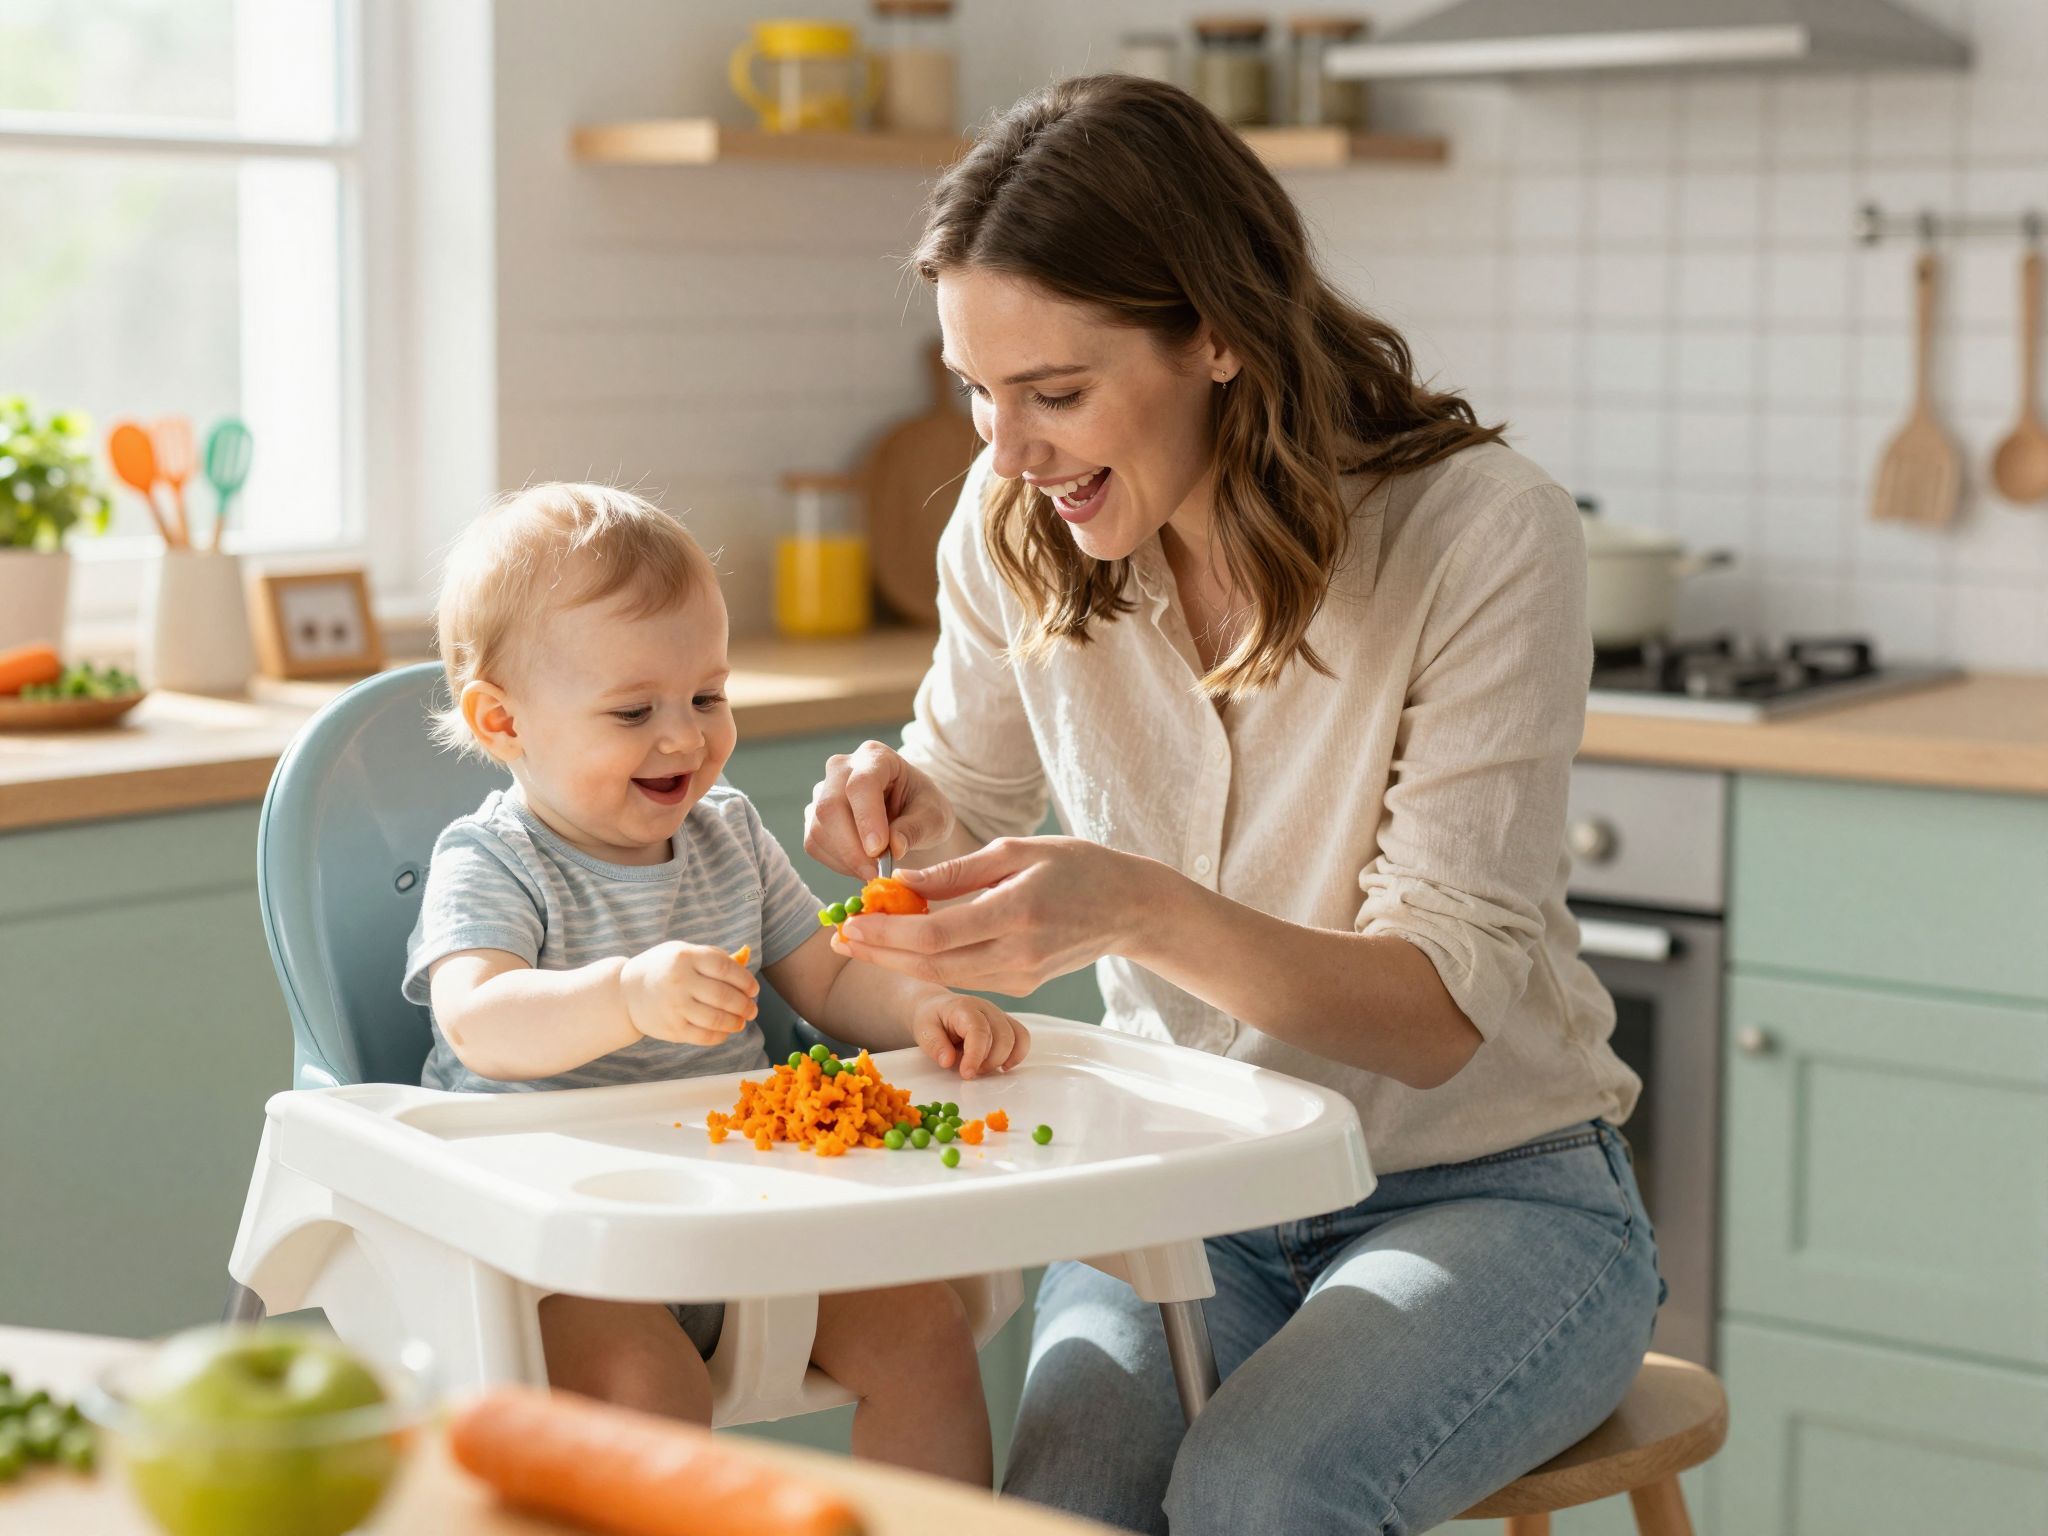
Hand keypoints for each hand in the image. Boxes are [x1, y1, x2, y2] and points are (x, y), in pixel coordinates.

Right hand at [619, 942, 758, 1045]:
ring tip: (742, 1021)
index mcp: (686, 958)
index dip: (745, 980)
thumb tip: (746, 963)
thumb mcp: (684, 953)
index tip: (754, 989)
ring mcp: (675, 1007)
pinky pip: (704, 1036)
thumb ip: (713, 957)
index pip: (725, 968)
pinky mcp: (672, 1028)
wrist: (626, 991)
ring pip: (717, 1019)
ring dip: (736, 1022)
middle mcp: (680, 982)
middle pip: (724, 996)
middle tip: (753, 1009)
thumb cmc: (663, 968)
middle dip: (745, 1005)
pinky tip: (726, 1031)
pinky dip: (720, 1036)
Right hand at [804, 741, 954, 878]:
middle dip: (851, 847)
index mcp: (876, 756)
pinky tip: (861, 865)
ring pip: (818, 829)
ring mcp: (823, 791)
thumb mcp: (934, 817)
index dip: (866, 818)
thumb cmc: (923, 808)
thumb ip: (915, 829)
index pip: (861, 784)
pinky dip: (837, 863)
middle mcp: (842, 768)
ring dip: (846, 859)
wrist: (909, 813)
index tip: (878, 851)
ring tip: (875, 869)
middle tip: (875, 873)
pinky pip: (814, 844)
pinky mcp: (814, 817)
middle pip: (830, 806)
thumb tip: (894, 847)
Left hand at [833, 836, 1155, 995]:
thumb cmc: (1077, 867)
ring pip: (944, 976)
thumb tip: (899, 884)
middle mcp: (1017, 954)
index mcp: (1016, 912)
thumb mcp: (1016, 850)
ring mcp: (1021, 977)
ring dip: (897, 962)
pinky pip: (965, 977)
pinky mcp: (1022, 987)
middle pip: (931, 964)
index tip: (850, 922)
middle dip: (879, 954)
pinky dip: (929, 963)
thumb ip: (955, 872)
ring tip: (858, 944)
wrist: (1130, 908)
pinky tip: (903, 947)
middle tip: (838, 940)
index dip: (886, 934)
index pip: (935, 934)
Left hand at [910, 991, 1030, 1078]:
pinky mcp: (1006, 1024)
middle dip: (988, 1062)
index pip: (979, 1031)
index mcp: (965, 1007)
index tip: (967, 1074)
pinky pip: (1022, 1038)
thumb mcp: (923, 1030)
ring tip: (982, 1068)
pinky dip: (1016, 1055)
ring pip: (1016, 1038)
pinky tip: (1002, 1066)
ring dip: (1002, 1060)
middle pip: (1003, 1036)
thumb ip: (935, 1045)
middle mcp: (987, 1008)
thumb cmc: (931, 1019)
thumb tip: (948, 1061)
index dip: (976, 1055)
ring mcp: (999, 1015)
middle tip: (969, 1071)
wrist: (936, 1007)